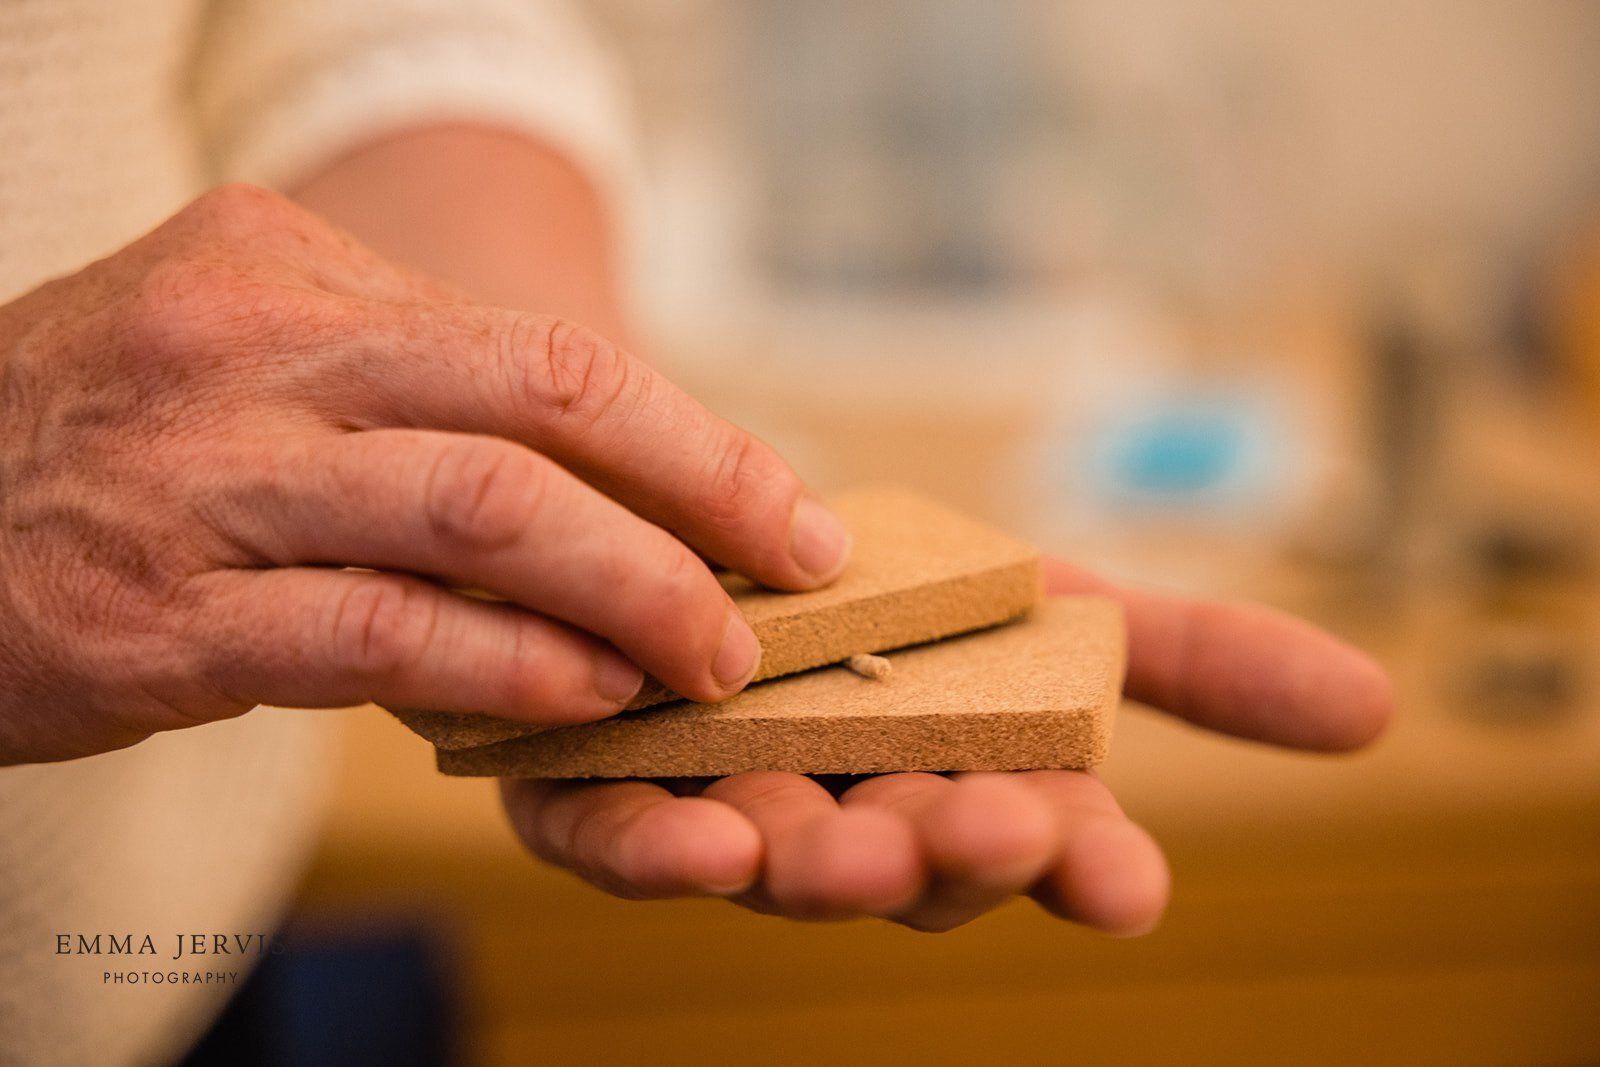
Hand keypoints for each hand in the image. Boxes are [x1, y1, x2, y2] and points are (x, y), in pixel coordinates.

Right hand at [0, 184, 849, 763]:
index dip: (690, 435)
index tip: (785, 507)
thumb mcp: (241, 364)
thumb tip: (610, 472)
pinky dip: (505, 664)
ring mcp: (202, 480)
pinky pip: (378, 630)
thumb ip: (403, 395)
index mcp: (284, 271)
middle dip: (701, 491)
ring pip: (482, 509)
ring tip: (713, 655)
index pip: (542, 348)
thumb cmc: (98, 449)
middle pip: (543, 401)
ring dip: (629, 587)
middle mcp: (249, 353)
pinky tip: (584, 696)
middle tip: (793, 571)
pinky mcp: (159, 616)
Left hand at [501, 557, 1391, 933]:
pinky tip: (702, 833)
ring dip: (821, 865)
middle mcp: (858, 822)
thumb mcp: (1050, 600)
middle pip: (915, 863)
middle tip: (996, 823)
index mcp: (970, 789)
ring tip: (855, 848)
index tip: (1128, 885)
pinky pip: (625, 841)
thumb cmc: (897, 590)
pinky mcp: (614, 798)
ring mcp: (733, 818)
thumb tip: (1377, 709)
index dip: (1083, 871)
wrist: (711, 507)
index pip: (1042, 849)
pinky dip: (659, 848)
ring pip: (779, 863)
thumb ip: (1189, 654)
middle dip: (957, 853)